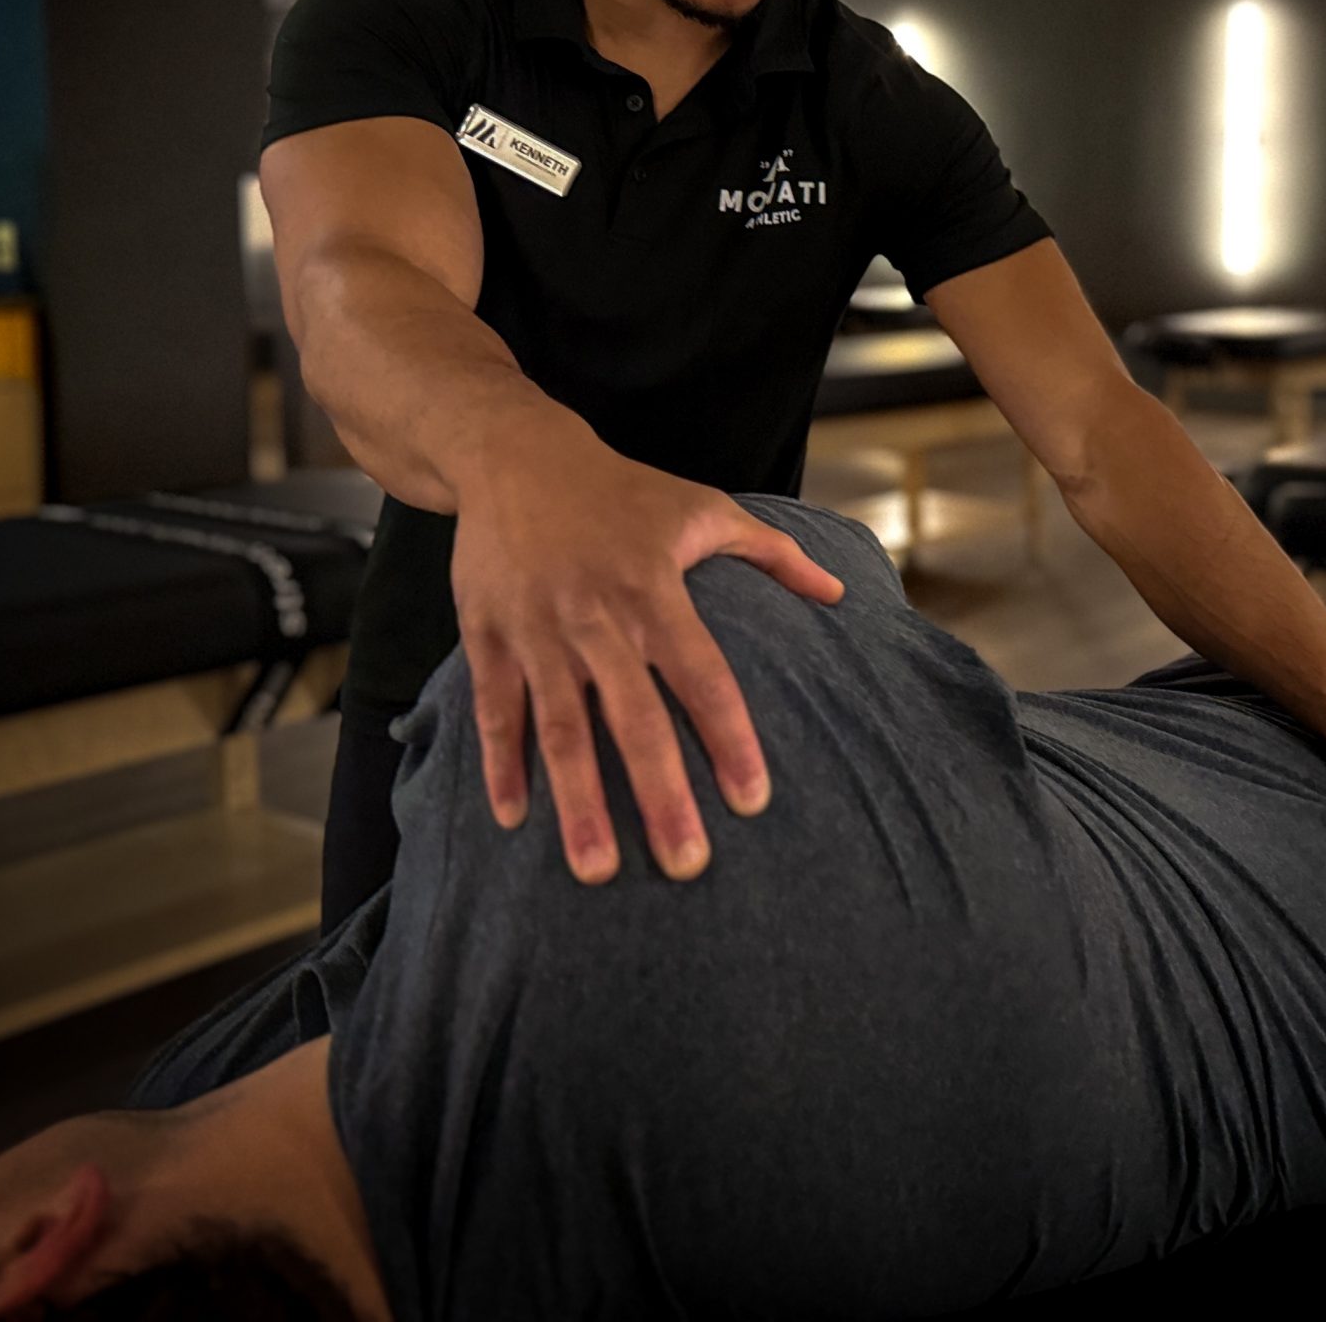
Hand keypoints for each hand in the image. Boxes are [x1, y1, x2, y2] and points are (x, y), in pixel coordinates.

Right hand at [448, 412, 843, 883]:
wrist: (514, 455)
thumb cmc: (622, 491)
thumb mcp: (704, 509)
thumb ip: (775, 554)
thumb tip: (838, 594)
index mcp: (654, 591)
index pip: (703, 677)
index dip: (728, 738)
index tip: (753, 800)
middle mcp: (597, 618)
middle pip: (633, 719)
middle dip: (659, 795)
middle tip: (687, 865)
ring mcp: (537, 630)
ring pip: (560, 728)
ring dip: (578, 802)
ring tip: (597, 870)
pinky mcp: (488, 634)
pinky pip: (496, 709)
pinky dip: (501, 763)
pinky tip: (513, 820)